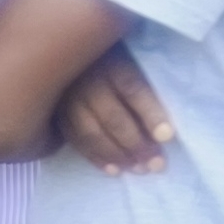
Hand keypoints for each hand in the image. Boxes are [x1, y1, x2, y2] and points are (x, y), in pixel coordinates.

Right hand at [57, 50, 172, 173]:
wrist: (62, 53)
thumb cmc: (111, 58)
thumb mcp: (130, 59)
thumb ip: (145, 84)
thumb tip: (164, 125)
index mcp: (111, 64)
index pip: (133, 90)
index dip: (151, 114)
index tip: (168, 137)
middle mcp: (87, 82)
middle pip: (113, 117)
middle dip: (136, 144)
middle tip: (156, 165)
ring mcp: (67, 99)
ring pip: (92, 133)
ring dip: (116, 155)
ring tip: (138, 170)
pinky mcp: (56, 114)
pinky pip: (75, 140)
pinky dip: (94, 157)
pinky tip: (112, 169)